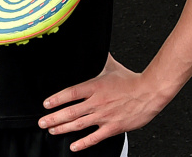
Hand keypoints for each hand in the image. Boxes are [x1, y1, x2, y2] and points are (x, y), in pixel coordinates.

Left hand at [39, 54, 157, 151]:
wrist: (149, 92)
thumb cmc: (131, 80)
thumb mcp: (111, 66)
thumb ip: (100, 58)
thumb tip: (94, 46)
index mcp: (95, 86)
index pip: (70, 93)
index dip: (56, 99)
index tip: (46, 104)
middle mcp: (97, 102)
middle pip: (70, 112)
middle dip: (53, 118)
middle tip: (42, 122)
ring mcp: (104, 116)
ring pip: (78, 125)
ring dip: (63, 129)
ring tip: (52, 131)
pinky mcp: (112, 127)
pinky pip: (94, 138)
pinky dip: (83, 143)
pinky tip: (73, 146)